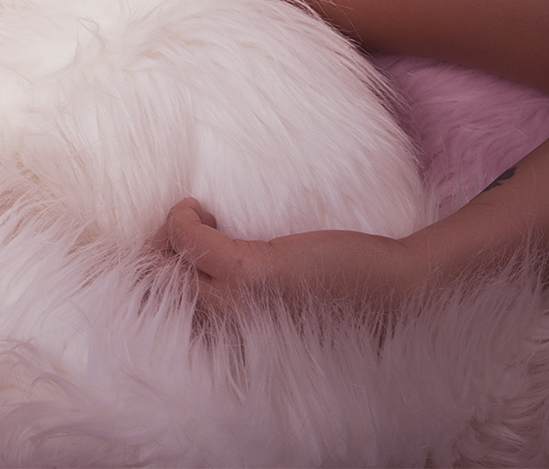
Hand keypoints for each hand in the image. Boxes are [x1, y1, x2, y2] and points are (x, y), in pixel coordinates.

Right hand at [153, 197, 426, 315]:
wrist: (395, 288)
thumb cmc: (344, 294)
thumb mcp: (285, 306)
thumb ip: (249, 298)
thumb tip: (217, 272)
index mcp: (236, 341)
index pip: (170, 323)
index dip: (157, 285)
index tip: (172, 259)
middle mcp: (229, 329)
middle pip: (156, 293)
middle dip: (153, 256)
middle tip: (179, 232)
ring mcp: (235, 301)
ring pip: (164, 266)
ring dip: (167, 235)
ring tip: (195, 219)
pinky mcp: (249, 271)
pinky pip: (188, 238)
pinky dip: (184, 217)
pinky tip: (201, 208)